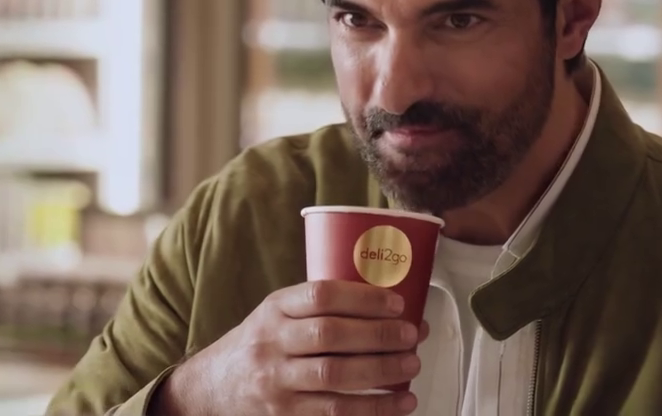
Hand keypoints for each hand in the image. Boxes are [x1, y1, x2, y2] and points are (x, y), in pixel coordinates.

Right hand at [151, 280, 426, 415]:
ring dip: (381, 373)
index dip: (362, 298)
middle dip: (378, 335)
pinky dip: (372, 410)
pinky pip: (333, 413)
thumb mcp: (279, 312)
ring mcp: (276, 383)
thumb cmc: (261, 342)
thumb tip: (390, 307)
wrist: (212, 387)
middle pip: (330, 336)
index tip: (396, 303)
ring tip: (411, 366)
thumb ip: (321, 306)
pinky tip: (398, 404)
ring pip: (333, 377)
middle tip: (412, 335)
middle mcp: (272, 343)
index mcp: (275, 308)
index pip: (320, 295)